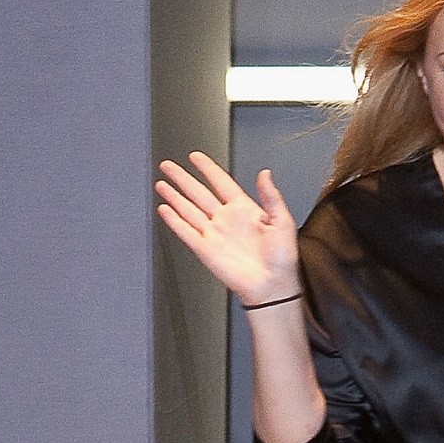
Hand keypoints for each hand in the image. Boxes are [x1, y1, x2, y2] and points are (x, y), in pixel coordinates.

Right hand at [155, 151, 299, 305]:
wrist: (272, 285)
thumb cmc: (281, 258)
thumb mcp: (282, 221)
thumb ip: (271, 196)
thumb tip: (265, 174)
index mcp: (245, 210)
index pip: (222, 183)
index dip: (208, 169)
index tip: (196, 157)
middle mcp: (226, 219)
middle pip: (199, 193)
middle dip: (183, 178)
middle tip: (168, 166)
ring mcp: (214, 234)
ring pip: (189, 209)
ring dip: (174, 196)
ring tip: (162, 183)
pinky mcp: (205, 250)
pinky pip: (186, 231)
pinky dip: (174, 220)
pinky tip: (165, 209)